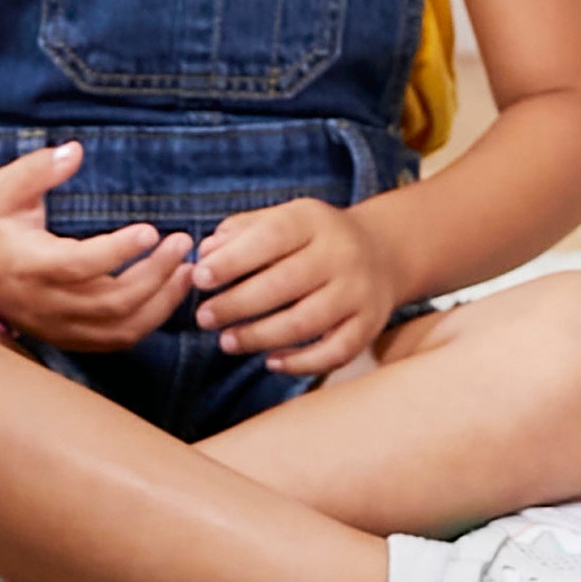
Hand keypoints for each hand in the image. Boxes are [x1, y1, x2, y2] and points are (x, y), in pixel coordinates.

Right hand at [0, 142, 198, 353]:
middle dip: (155, 274)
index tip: (151, 230)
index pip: (78, 265)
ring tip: (188, 270)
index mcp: (27, 263)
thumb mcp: (2, 188)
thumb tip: (75, 151)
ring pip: (120, 327)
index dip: (117, 252)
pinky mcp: (69, 336)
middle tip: (182, 243)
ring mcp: (58, 324)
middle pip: (110, 301)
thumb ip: (37, 169)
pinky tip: (168, 294)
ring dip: (161, 302)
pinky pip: (117, 339)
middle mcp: (44, 301)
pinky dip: (149, 321)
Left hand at [190, 194, 405, 377]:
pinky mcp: (371, 324)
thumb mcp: (281, 219)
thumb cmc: (312, 237)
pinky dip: (302, 362)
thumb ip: (241, 231)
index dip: (232, 260)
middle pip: (285, 284)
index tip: (198, 278)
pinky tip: (270, 362)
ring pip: (307, 321)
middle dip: (238, 304)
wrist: (382, 251)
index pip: (270, 238)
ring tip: (226, 342)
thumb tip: (205, 252)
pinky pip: (336, 352)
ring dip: (261, 336)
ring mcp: (359, 292)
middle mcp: (341, 255)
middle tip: (204, 317)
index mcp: (312, 221)